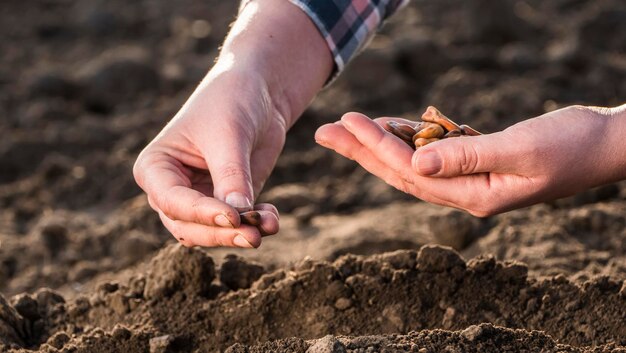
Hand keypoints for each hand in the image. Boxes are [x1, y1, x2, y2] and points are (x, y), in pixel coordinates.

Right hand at [133, 0, 331, 247]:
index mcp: (155, 167)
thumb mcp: (229, 135)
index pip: (172, 201)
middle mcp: (170, 189)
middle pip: (188, 227)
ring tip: (269, 225)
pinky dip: (254, 226)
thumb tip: (238, 216)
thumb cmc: (231, 102)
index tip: (233, 217)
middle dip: (221, 233)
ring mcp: (198, 199)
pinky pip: (236, 226)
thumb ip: (231, 175)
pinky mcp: (226, 203)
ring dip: (239, 234)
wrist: (258, 91)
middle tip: (253, 236)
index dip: (202, 214)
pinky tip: (272, 218)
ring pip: (211, 233)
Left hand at [315, 105, 625, 215]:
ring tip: (348, 127)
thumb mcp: (520, 149)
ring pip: (413, 163)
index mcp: (474, 195)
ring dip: (380, 144)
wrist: (604, 145)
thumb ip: (467, 156)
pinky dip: (411, 138)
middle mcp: (466, 192)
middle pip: (400, 172)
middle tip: (324, 132)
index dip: (376, 146)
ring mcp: (471, 179)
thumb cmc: (571, 146)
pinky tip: (393, 126)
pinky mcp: (478, 163)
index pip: (411, 171)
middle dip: (360, 151)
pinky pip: (434, 153)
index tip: (349, 122)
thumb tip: (415, 165)